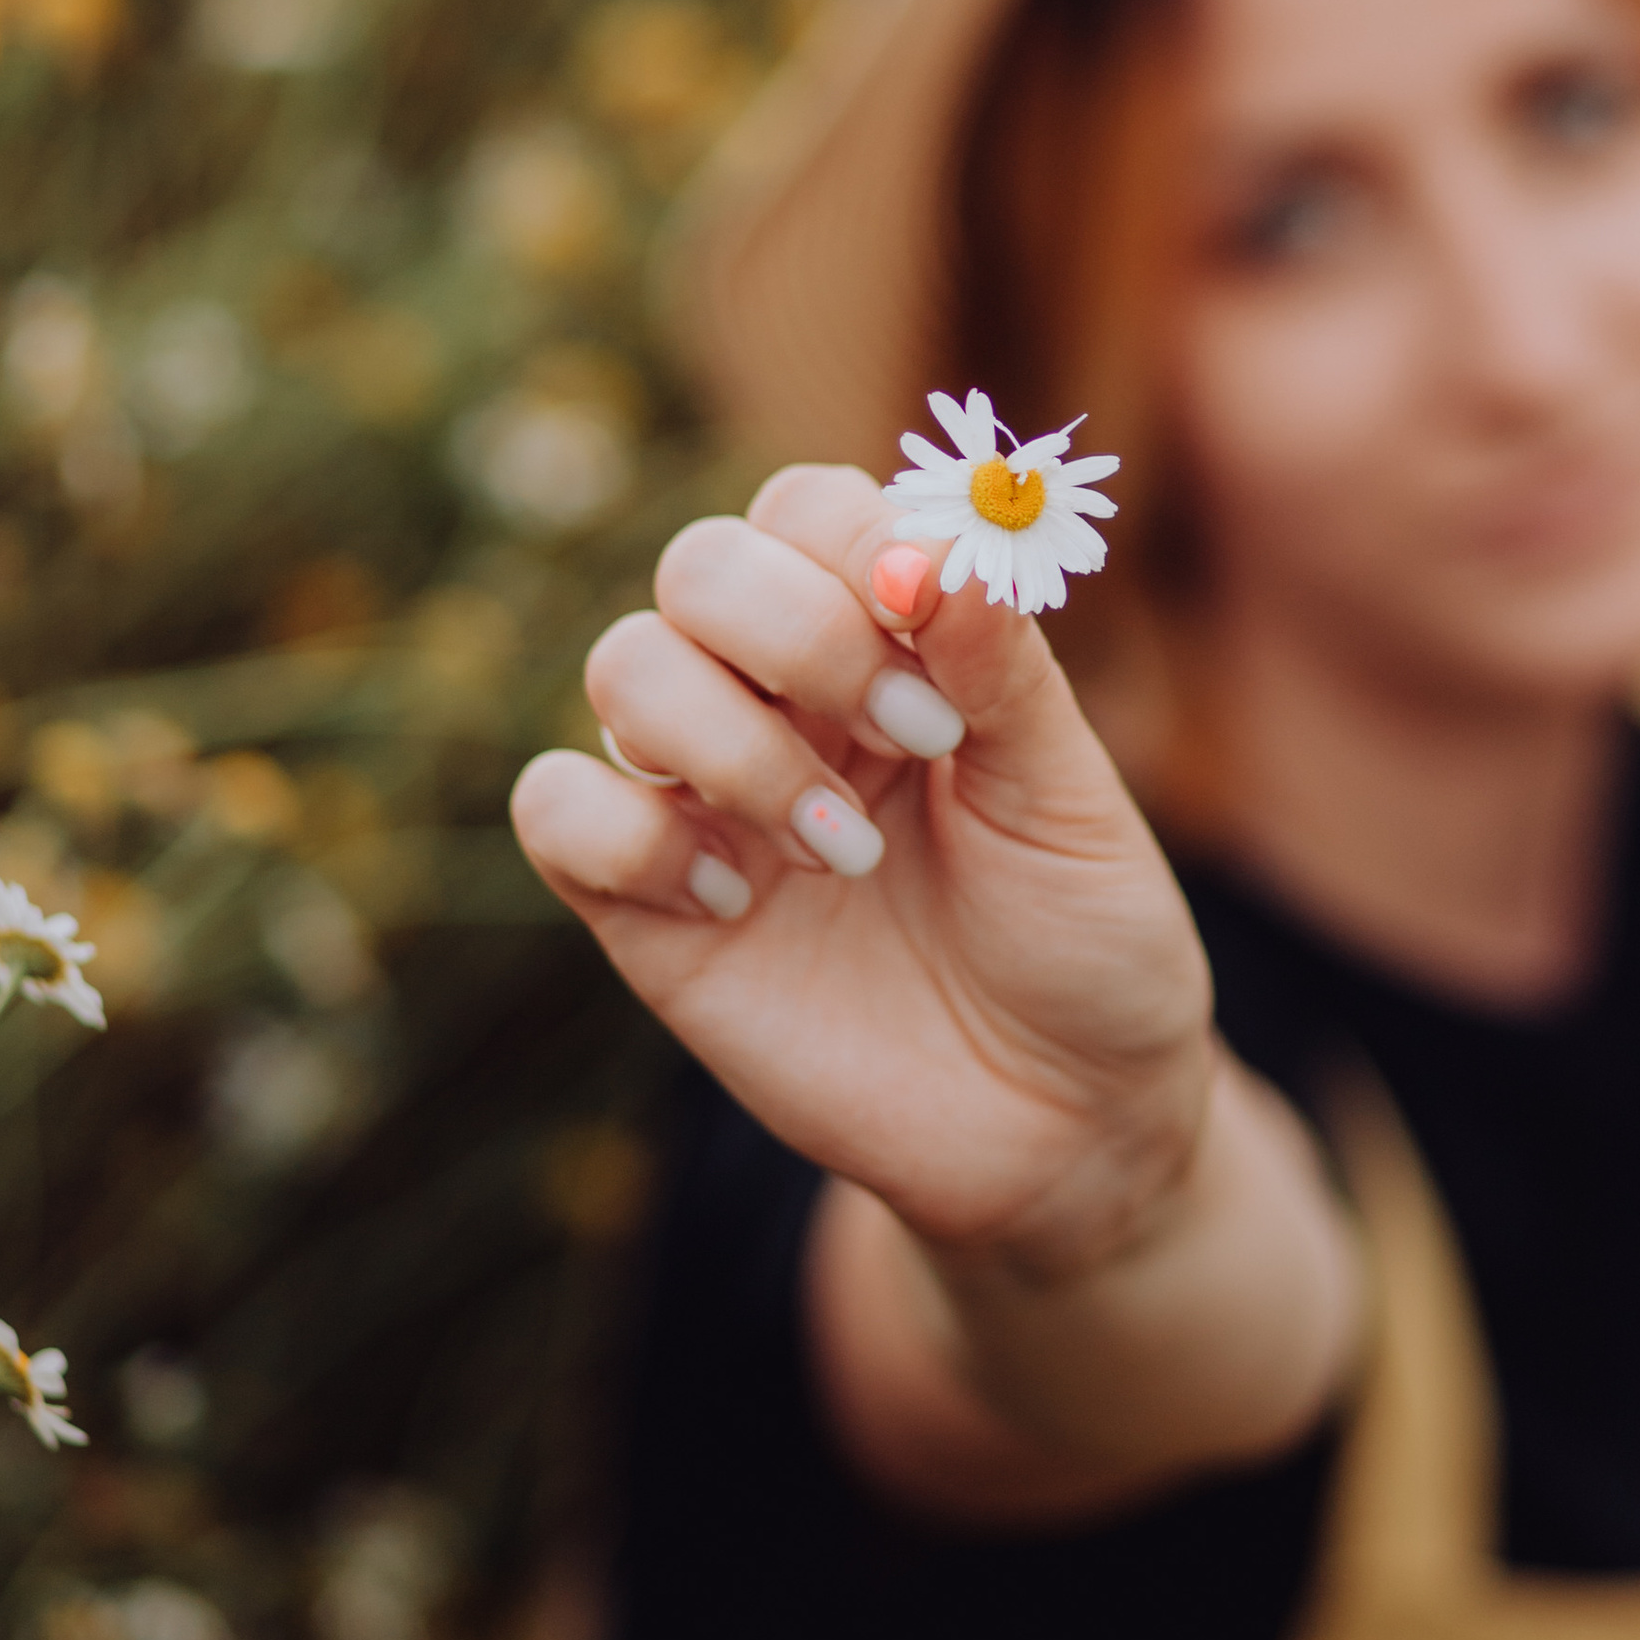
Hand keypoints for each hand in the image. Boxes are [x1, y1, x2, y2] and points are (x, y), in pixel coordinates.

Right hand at [510, 463, 1215, 1275]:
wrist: (1065, 1128)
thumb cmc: (1084, 940)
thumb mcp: (1071, 798)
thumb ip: (998, 664)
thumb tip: (934, 541)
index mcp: (892, 645)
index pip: (809, 511)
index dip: (856, 550)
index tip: (945, 658)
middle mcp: (784, 700)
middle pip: (703, 566)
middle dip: (795, 633)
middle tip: (906, 744)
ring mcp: (710, 799)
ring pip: (623, 667)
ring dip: (734, 743)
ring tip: (846, 855)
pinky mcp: (648, 910)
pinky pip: (555, 808)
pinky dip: (631, 833)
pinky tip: (738, 901)